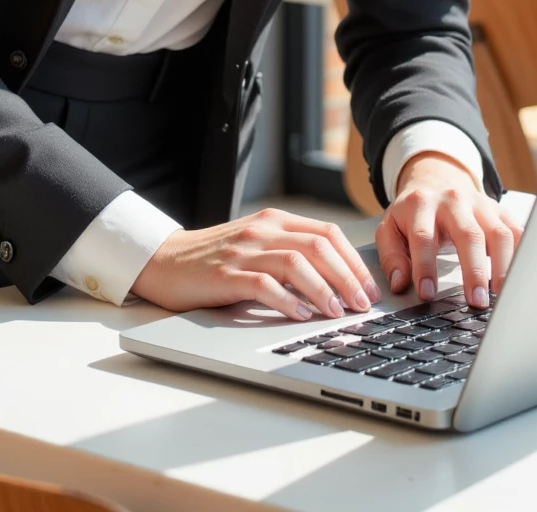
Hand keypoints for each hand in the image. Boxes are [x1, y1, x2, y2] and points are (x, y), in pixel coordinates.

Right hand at [132, 207, 382, 321]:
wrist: (166, 260)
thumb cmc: (216, 259)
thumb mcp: (258, 245)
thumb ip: (290, 252)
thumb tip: (339, 281)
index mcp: (275, 220)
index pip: (328, 233)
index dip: (355, 261)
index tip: (370, 288)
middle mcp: (263, 230)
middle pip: (320, 246)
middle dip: (348, 277)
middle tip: (363, 305)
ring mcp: (244, 251)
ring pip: (297, 262)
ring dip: (324, 289)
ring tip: (337, 313)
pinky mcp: (226, 275)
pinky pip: (264, 284)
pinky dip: (287, 300)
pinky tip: (300, 316)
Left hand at [377, 152, 523, 309]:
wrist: (436, 180)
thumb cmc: (414, 213)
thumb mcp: (390, 227)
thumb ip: (391, 256)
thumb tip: (399, 283)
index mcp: (421, 204)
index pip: (423, 237)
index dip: (424, 267)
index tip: (427, 295)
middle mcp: (454, 201)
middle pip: (468, 234)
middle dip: (473, 270)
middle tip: (475, 302)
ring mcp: (481, 204)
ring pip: (499, 233)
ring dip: (503, 267)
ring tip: (500, 296)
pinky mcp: (500, 211)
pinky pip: (518, 232)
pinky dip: (523, 255)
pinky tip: (520, 278)